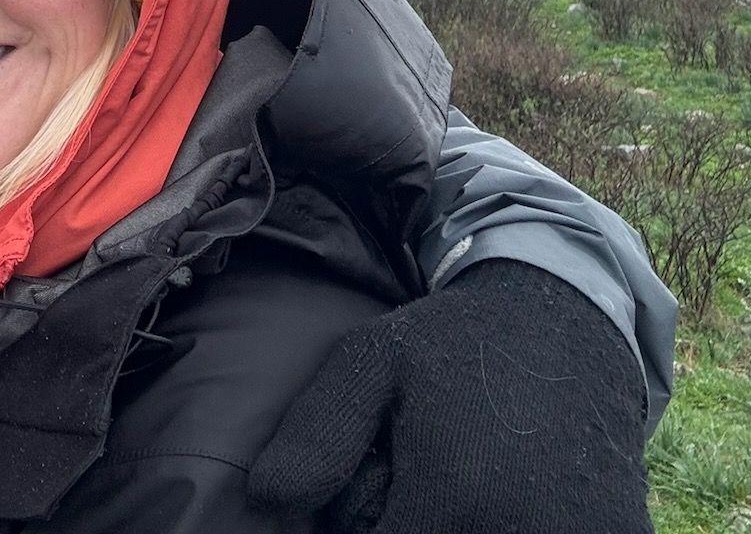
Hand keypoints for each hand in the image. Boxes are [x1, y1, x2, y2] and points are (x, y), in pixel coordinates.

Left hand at [248, 261, 651, 532]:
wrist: (567, 322)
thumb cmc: (454, 343)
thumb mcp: (371, 361)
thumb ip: (317, 433)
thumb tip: (267, 500)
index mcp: (453, 494)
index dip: (368, 527)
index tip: (378, 487)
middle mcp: (518, 532)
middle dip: (413, 529)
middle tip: (422, 484)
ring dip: (458, 529)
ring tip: (463, 484)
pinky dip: (516, 527)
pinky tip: (515, 491)